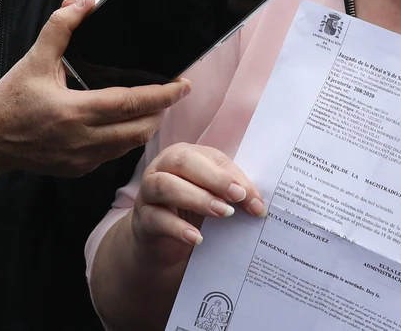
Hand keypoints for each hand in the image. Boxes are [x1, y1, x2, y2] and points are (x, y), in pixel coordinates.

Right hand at [0, 0, 188, 177]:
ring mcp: (83, 159)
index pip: (131, 104)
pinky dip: (125, 137)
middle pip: (140, 129)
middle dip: (161, 111)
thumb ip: (61, 28)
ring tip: (151, 105)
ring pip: (130, 145)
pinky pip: (114, 154)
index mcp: (74, 111)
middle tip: (171, 92)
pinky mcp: (80, 169)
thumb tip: (85, 2)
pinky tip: (122, 121)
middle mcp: (83, 140)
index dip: (162, 95)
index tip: (183, 85)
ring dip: (145, 125)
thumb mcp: (34, 59)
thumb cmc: (10, 100)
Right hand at [127, 143, 264, 261]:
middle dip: (213, 177)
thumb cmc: (192, 214)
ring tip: (222, 213)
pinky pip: (156, 219)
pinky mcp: (142, 219)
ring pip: (164, 185)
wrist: (163, 245)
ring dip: (196, 198)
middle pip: (182, 161)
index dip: (233, 176)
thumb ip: (232, 196)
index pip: (211, 157)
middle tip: (237, 197)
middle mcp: (162, 168)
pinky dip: (178, 228)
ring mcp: (148, 193)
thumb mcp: (213, 200)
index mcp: (185, 156)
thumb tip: (257, 205)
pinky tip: (197, 238)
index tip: (255, 200)